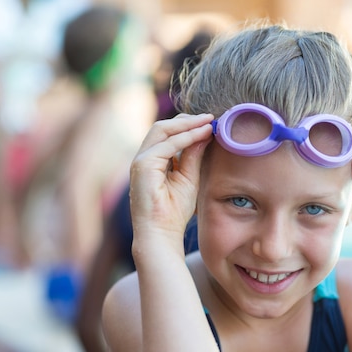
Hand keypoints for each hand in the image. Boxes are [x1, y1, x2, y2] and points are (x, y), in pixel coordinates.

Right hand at [129, 113, 213, 239]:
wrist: (161, 233)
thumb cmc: (174, 212)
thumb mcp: (189, 178)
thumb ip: (193, 156)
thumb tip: (204, 134)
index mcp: (152, 160)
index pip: (167, 134)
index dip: (188, 125)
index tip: (210, 122)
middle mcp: (143, 158)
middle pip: (163, 127)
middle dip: (188, 120)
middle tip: (210, 118)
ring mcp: (140, 161)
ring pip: (162, 130)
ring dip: (187, 124)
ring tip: (208, 122)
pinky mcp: (143, 166)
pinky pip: (167, 145)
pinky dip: (186, 137)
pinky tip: (203, 134)